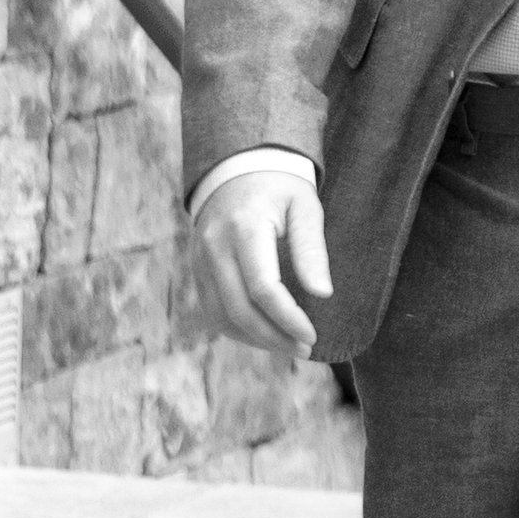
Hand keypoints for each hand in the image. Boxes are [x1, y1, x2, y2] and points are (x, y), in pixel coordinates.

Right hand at [192, 171, 332, 357]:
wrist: (238, 169)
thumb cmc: (281, 188)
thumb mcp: (305, 207)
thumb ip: (311, 250)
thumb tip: (322, 294)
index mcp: (245, 227)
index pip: (263, 288)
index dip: (288, 318)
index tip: (312, 335)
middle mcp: (215, 245)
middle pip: (239, 308)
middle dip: (273, 337)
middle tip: (304, 348)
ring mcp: (200, 259)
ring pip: (221, 316)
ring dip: (255, 339)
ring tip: (288, 346)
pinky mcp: (196, 269)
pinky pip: (212, 310)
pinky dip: (237, 330)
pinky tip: (264, 335)